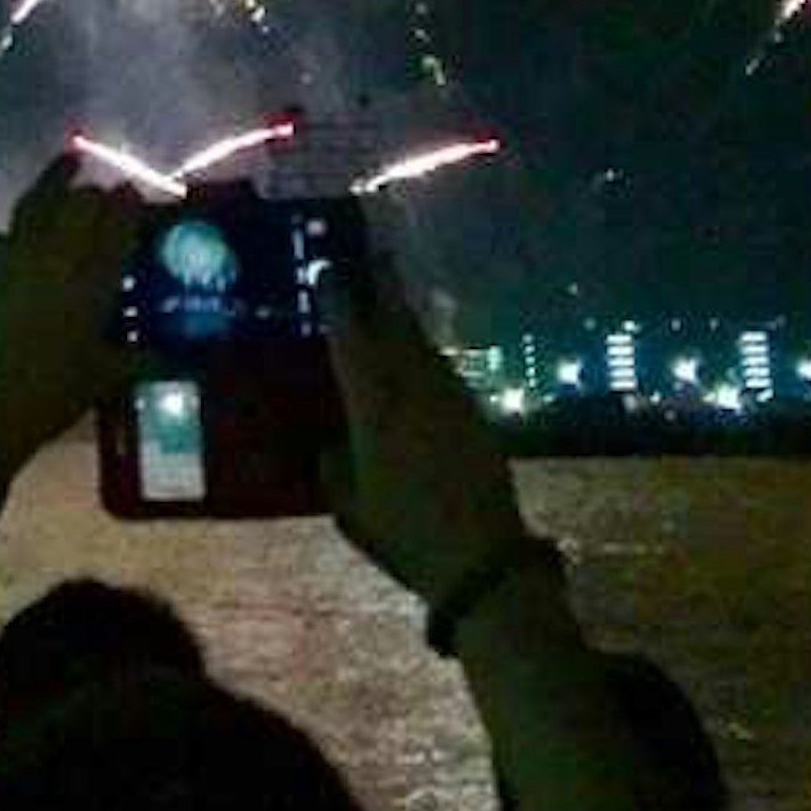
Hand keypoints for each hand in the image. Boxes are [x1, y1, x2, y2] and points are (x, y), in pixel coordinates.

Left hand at [0, 141, 143, 470]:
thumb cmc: (51, 397)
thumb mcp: (108, 377)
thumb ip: (147, 358)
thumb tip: (194, 357)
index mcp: (94, 282)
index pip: (119, 229)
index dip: (130, 207)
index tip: (137, 194)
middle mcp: (58, 255)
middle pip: (83, 208)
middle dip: (98, 196)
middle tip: (107, 193)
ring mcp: (13, 250)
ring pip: (40, 200)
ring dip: (57, 176)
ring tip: (72, 159)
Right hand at [324, 256, 521, 604]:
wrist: (481, 558)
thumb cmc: (404, 536)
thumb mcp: (350, 508)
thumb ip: (336, 466)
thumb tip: (334, 441)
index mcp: (374, 409)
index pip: (352, 341)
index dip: (340, 302)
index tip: (329, 270)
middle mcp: (413, 392)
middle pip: (397, 325)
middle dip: (384, 286)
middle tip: (374, 251)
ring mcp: (450, 401)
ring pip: (424, 345)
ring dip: (408, 319)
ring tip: (393, 300)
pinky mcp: (476, 417)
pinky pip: (444, 372)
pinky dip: (428, 356)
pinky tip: (423, 360)